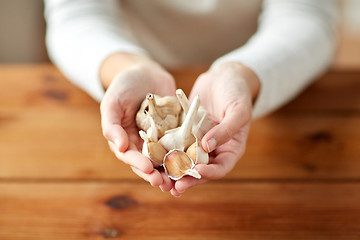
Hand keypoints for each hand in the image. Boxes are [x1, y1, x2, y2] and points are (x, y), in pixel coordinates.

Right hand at [100, 54, 176, 187]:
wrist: (145, 72)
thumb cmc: (123, 86)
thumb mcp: (112, 102)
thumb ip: (112, 124)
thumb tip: (118, 147)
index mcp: (124, 139)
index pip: (130, 157)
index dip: (138, 165)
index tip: (149, 170)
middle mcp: (141, 143)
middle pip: (148, 163)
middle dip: (156, 174)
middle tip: (165, 184)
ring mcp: (159, 138)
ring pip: (165, 159)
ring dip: (172, 171)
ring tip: (180, 180)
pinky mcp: (173, 132)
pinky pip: (179, 145)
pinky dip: (185, 154)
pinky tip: (193, 161)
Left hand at [172, 62, 259, 195]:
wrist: (224, 76)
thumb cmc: (237, 92)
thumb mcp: (238, 110)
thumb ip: (226, 129)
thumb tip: (207, 147)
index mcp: (230, 148)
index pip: (220, 168)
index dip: (209, 174)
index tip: (196, 173)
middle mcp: (213, 149)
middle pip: (200, 169)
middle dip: (187, 179)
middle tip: (173, 187)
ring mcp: (198, 141)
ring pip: (185, 160)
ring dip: (173, 171)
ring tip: (160, 180)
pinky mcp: (186, 132)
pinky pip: (175, 143)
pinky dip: (166, 151)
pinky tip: (153, 156)